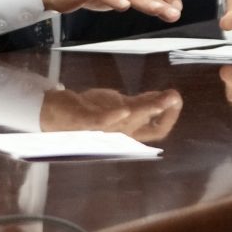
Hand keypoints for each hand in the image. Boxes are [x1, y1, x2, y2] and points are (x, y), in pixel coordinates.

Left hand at [40, 85, 182, 141]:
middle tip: (175, 97)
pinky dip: (113, 117)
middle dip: (163, 110)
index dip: (169, 117)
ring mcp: (101, 130)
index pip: (157, 130)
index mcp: (129, 130)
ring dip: (146, 110)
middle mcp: (119, 134)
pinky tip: (124, 109)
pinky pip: (100, 123)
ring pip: (128, 122)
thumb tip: (167, 97)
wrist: (54, 112)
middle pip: (146, 126)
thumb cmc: (89, 111)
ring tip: (162, 99)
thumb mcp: (119, 104)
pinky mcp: (84, 122)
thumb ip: (141, 103)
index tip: (176, 99)